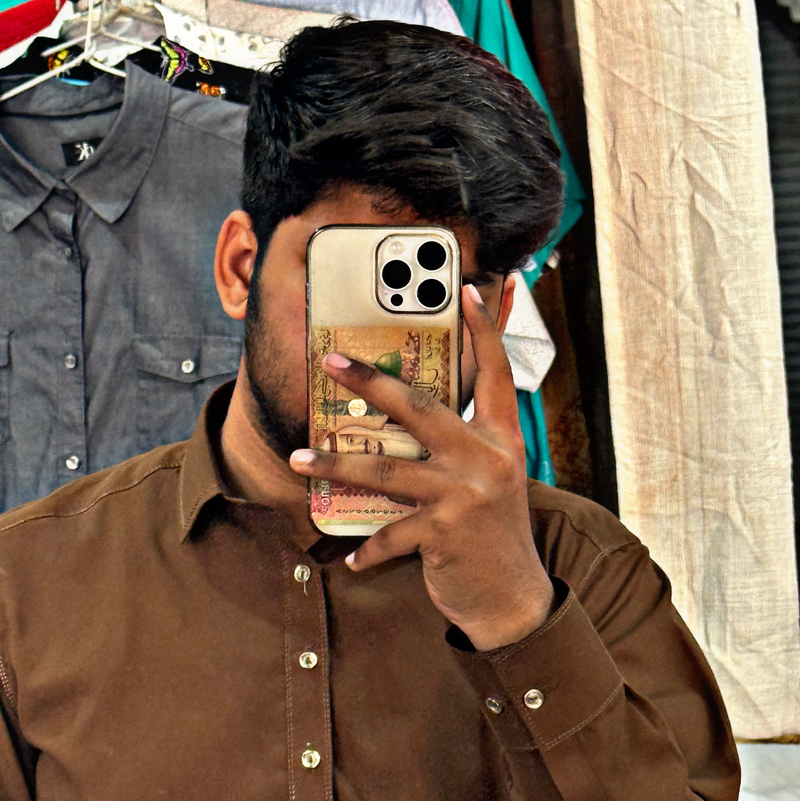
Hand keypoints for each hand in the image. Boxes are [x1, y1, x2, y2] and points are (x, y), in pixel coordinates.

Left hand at [290, 284, 555, 650]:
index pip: (495, 374)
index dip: (486, 331)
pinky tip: (351, 558)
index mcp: (502, 439)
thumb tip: (411, 420)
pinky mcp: (446, 532)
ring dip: (338, 463)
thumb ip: (464, 446)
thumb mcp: (493, 478)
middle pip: (422, 408)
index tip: (470, 291)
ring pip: (389, 470)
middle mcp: (487, 458)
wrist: (516, 596)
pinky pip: (391, 534)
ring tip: (297, 459)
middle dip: (373, 382)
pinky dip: (368, 547)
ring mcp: (466, 494)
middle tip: (332, 360)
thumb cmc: (495, 530)